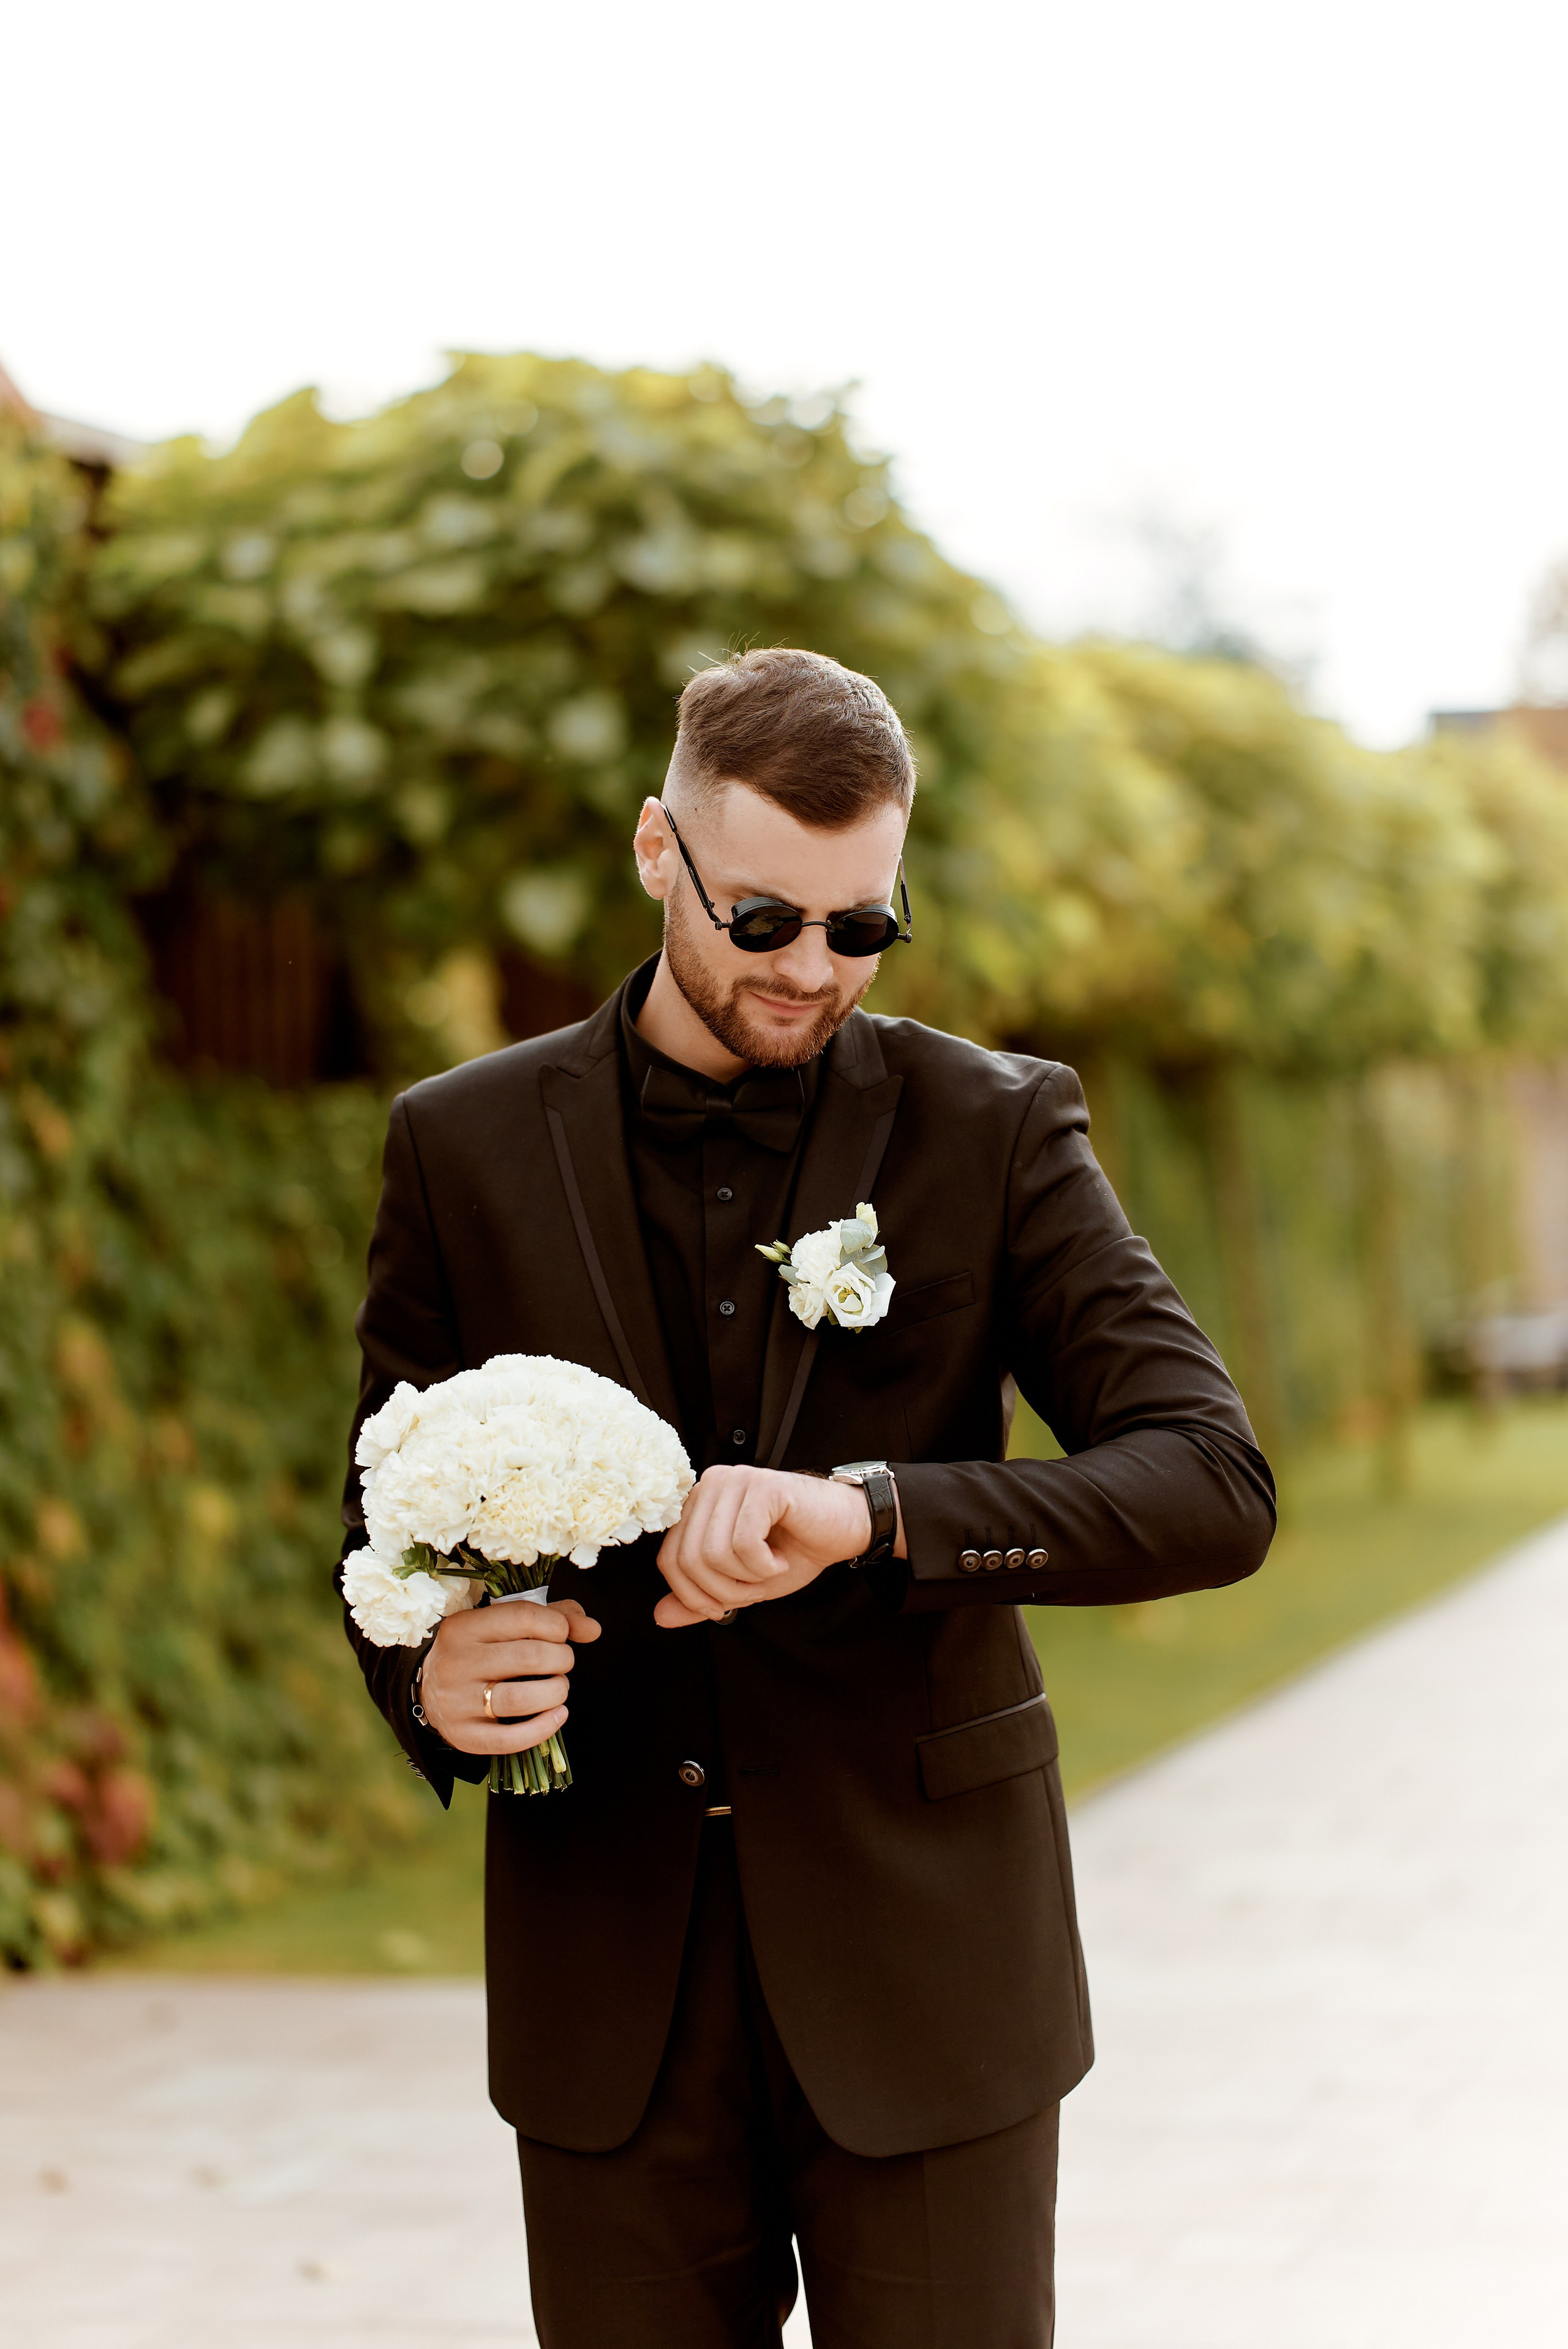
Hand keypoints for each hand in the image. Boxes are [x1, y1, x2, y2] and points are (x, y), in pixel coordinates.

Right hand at [417, 1599, 600, 1754]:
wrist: (430, 1691)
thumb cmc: (480, 1650)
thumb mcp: (504, 1624)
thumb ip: (552, 1617)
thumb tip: (593, 1629)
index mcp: (463, 1626)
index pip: (524, 1617)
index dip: (557, 1625)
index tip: (562, 1635)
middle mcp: (456, 1662)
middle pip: (529, 1657)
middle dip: (561, 1659)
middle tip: (562, 1663)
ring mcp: (457, 1702)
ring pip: (520, 1699)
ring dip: (555, 1692)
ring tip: (559, 1688)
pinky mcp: (464, 1736)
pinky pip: (510, 1739)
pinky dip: (543, 1728)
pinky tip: (558, 1716)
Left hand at [654, 1466, 897, 1628]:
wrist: (845, 1530)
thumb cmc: (794, 1550)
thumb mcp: (741, 1583)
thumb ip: (700, 1598)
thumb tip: (660, 1617)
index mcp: (698, 1503)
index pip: (668, 1558)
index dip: (693, 1595)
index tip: (725, 1605)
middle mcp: (710, 1485)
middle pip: (688, 1559)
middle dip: (723, 1591)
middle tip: (756, 1587)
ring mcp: (735, 1480)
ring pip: (713, 1554)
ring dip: (748, 1579)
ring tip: (770, 1567)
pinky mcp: (763, 1486)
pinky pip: (744, 1544)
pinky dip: (764, 1566)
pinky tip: (781, 1557)